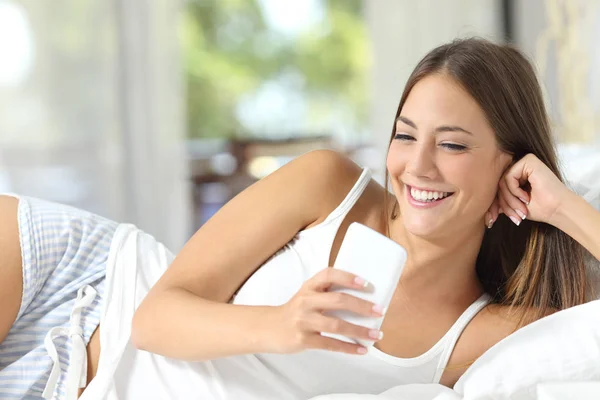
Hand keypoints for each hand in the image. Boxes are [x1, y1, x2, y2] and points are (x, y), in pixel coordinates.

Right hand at [268, 267, 384, 354]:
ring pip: (337, 325)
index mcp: (309, 287)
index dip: (348, 277)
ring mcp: (304, 321)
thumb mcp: (307, 295)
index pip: (329, 275)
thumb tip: (362, 302)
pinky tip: (361, 350)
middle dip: (362, 306)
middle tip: (379, 311)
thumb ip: (327, 294)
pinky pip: (330, 344)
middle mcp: (306, 301)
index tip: (366, 284)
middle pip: (338, 300)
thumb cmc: (295, 311)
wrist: (268, 328)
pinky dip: (348, 347)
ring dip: (359, 331)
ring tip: (376, 335)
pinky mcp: (303, 339)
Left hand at [486, 153, 572, 226]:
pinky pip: (509, 177)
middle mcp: (519, 167)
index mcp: (517, 176)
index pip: (497, 188)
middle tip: (515, 217)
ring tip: (522, 210)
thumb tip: (484, 209)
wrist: (558, 209)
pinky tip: (526, 198)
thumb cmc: (540, 209)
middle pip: (498, 185)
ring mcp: (524, 162)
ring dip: (510, 200)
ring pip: (502, 182)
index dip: (494, 204)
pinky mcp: (528, 160)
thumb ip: (500, 202)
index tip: (492, 220)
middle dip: (503, 204)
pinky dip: (514, 191)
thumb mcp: (513, 206)